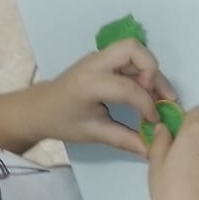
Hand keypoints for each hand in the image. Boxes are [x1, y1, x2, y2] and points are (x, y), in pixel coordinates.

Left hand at [29, 40, 176, 155]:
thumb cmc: (62, 122)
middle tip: (161, 96)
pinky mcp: (102, 59)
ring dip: (150, 70)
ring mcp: (99, 58)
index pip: (129, 88)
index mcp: (90, 83)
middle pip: (133, 49)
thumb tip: (151, 150)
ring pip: (134, 50)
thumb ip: (123, 139)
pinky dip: (142, 71)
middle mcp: (95, 63)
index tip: (154, 121)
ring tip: (161, 95)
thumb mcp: (92, 133)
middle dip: (152, 71)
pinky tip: (148, 92)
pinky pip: (128, 58)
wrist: (38, 108)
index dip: (147, 105)